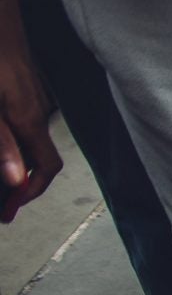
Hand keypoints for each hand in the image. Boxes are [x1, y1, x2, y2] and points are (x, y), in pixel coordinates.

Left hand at [0, 0, 63, 221]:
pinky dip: (15, 138)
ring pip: (31, 139)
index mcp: (26, 118)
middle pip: (39, 158)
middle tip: (4, 201)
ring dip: (18, 160)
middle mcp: (36, 111)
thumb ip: (1, 143)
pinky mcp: (26, 85)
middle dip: (23, 183)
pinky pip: (25, 121)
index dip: (30, 192)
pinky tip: (3, 137)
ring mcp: (34, 97)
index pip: (44, 169)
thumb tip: (16, 182)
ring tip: (2, 173)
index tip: (10, 208)